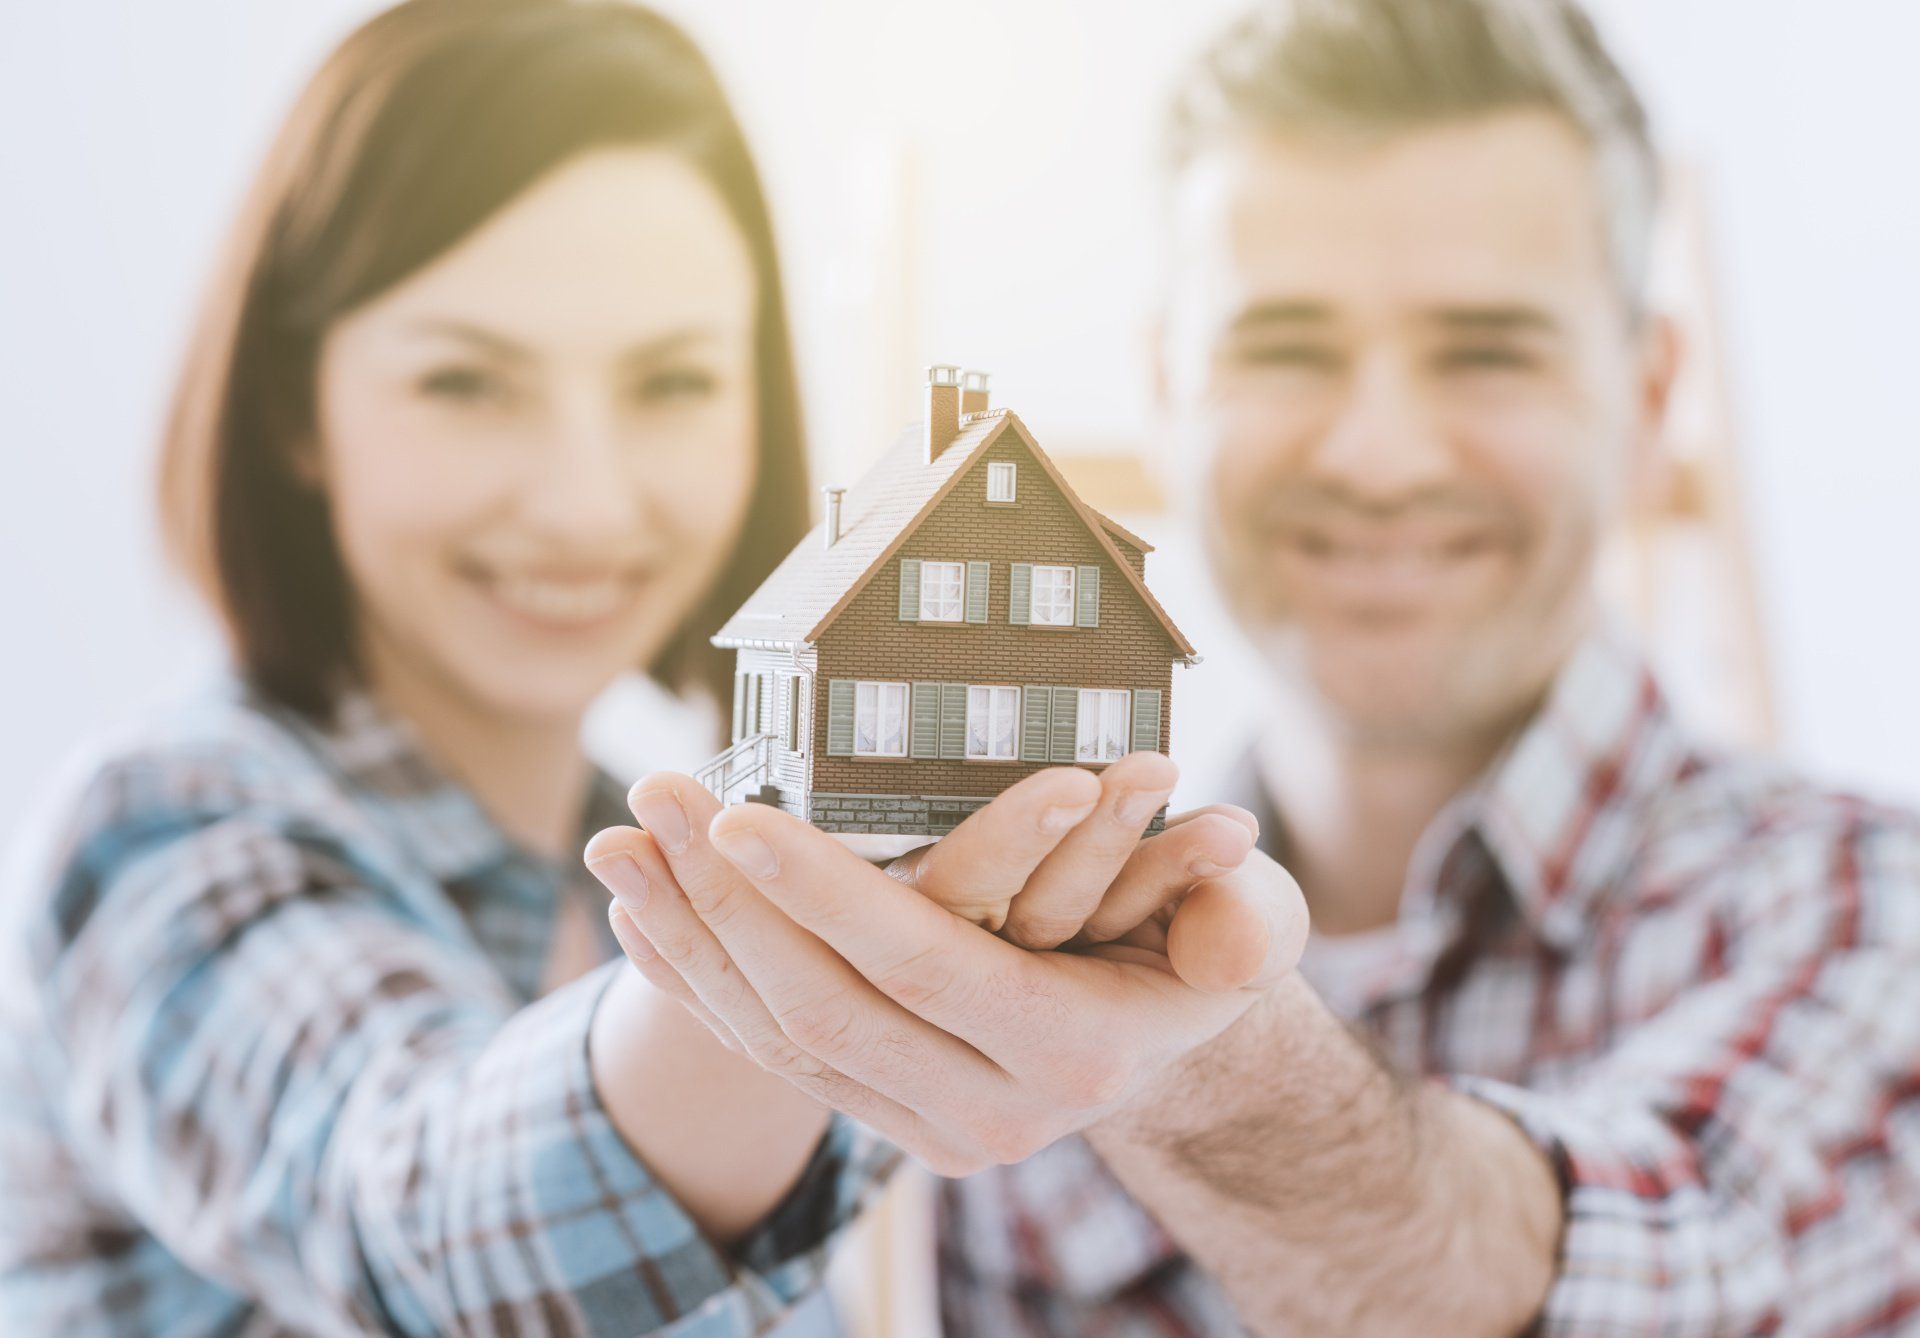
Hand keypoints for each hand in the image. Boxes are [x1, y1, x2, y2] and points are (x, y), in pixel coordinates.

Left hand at [585, 765, 1307, 1175]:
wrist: (1165, 1046)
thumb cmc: (1203, 952)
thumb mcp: (1249, 921)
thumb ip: (1244, 907)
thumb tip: (1230, 853)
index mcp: (1067, 1053)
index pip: (917, 963)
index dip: (822, 890)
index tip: (736, 811)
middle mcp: (987, 1113)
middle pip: (822, 1005)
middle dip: (725, 900)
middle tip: (653, 796)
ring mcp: (924, 1126)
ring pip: (776, 1038)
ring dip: (686, 937)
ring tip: (615, 843)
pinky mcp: (881, 1114)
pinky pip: (766, 1055)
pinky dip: (696, 984)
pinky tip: (637, 916)